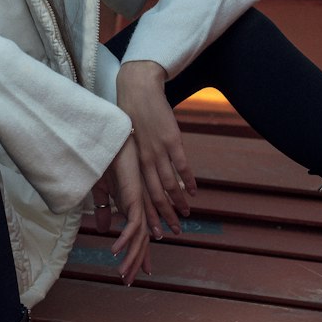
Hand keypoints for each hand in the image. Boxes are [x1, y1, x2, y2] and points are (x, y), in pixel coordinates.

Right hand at [91, 134, 151, 284]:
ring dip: (131, 256)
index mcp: (131, 207)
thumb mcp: (101, 193)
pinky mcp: (134, 198)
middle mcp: (137, 207)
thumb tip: (104, 230)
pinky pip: (133, 224)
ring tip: (122, 273)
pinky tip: (115, 249)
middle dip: (136, 261)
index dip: (137, 254)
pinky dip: (125, 238)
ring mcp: (137, 204)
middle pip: (141, 241)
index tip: (135, 272)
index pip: (137, 235)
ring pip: (139, 237)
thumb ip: (104, 211)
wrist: (109, 143)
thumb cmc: (105, 163)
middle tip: (128, 280)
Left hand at [116, 60, 196, 236]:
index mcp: (132, 162)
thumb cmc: (131, 116)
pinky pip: (182, 166)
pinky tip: (194, 191)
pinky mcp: (172, 140)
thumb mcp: (128, 141)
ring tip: (186, 213)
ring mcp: (159, 151)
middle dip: (166, 215)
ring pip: (170, 184)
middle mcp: (144, 160)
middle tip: (175, 231)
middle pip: (156, 194)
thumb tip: (141, 177)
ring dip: (179, 201)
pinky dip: (189, 180)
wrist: (138, 91)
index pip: (140, 194)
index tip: (155, 230)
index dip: (149, 213)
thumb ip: (135, 161)